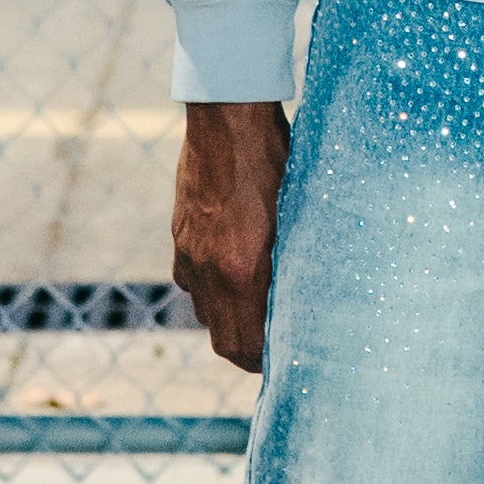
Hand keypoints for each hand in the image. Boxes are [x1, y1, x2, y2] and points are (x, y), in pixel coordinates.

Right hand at [172, 100, 289, 373]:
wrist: (228, 120)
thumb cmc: (277, 162)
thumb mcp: (298, 217)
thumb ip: (293, 265)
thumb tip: (303, 302)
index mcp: (244, 271)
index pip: (246, 346)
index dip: (264, 363)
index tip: (284, 361)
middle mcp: (211, 271)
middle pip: (223, 340)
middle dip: (247, 352)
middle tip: (272, 348)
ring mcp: (191, 254)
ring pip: (207, 311)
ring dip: (229, 319)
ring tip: (256, 310)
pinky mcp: (180, 236)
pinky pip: (192, 280)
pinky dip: (211, 288)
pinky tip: (232, 271)